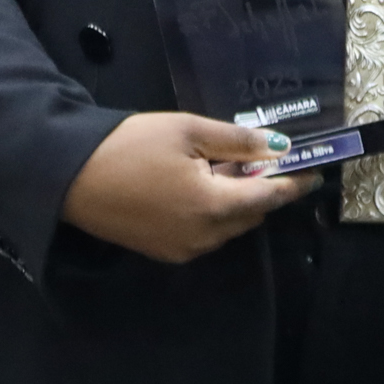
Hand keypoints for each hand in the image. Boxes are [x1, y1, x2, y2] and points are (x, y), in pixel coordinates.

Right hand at [61, 112, 315, 262]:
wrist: (69, 176)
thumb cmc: (129, 145)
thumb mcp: (187, 130)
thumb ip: (237, 141)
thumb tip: (280, 146)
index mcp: (212, 207)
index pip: (268, 199)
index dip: (293, 184)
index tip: (313, 172)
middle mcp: (203, 237)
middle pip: (249, 215)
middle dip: (259, 190)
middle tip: (257, 158)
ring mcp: (182, 249)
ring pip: (227, 227)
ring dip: (234, 202)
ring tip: (219, 167)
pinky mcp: (163, 252)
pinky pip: (204, 234)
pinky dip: (212, 213)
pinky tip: (196, 186)